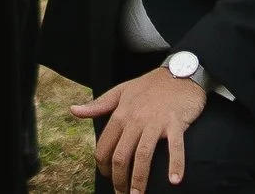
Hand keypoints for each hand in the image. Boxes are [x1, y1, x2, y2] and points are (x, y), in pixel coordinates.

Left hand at [71, 67, 208, 192]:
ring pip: (143, 155)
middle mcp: (135, 119)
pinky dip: (176, 165)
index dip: (103, 166)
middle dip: (120, 180)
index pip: (105, 146)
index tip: (109, 178)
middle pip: (122, 156)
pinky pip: (175, 147)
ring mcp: (156, 122)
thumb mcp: (120, 91)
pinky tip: (174, 181)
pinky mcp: (176, 123)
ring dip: (139, 180)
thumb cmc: (150, 85)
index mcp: (120, 113)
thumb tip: (74, 110)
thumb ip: (98, 104)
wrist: (180, 73)